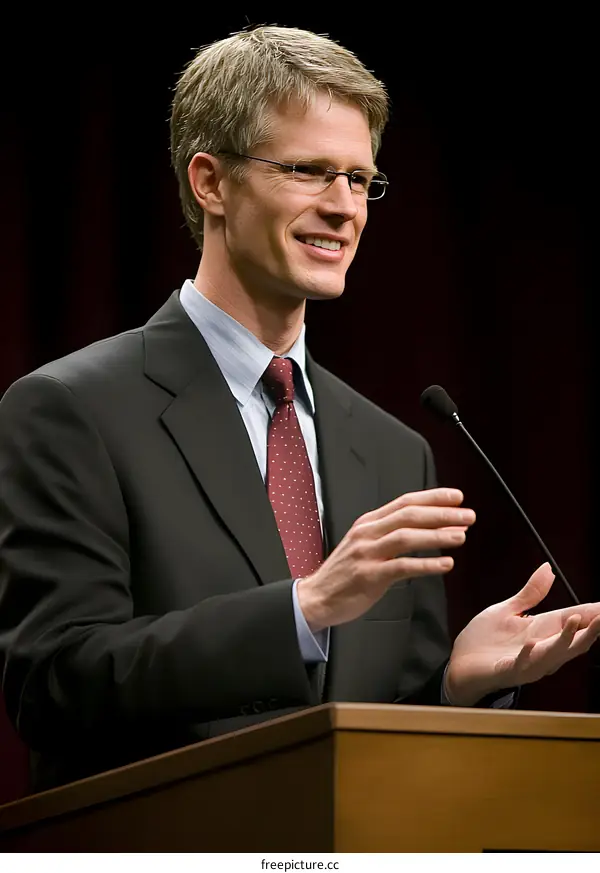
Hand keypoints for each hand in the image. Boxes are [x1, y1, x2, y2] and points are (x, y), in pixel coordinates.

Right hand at [297, 487, 474, 631]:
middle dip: (442, 514)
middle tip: (468, 516)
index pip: (405, 502)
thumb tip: (431, 527)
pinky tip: (445, 564)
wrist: (316, 597)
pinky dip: (426, 565)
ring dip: (437, 535)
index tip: (457, 497)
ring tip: (462, 536)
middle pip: (409, 516)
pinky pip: (402, 567)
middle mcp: (367, 533)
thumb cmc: (346, 573)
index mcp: (368, 523)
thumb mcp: (365, 544)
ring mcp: (367, 554)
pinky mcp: (369, 576)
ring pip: (406, 538)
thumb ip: (391, 534)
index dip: (433, 497)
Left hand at [445, 562, 599, 705]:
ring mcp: (527, 663)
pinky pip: (521, 665)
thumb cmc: (483, 640)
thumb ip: (530, 593)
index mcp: (541, 630)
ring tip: (573, 620)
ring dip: (565, 639)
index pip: (573, 619)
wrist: (457, 665)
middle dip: (591, 628)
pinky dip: (529, 655)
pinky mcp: (507, 671)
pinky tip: (532, 643)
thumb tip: (549, 569)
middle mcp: (540, 648)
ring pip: (553, 654)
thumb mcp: (507, 610)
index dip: (592, 612)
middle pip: (573, 640)